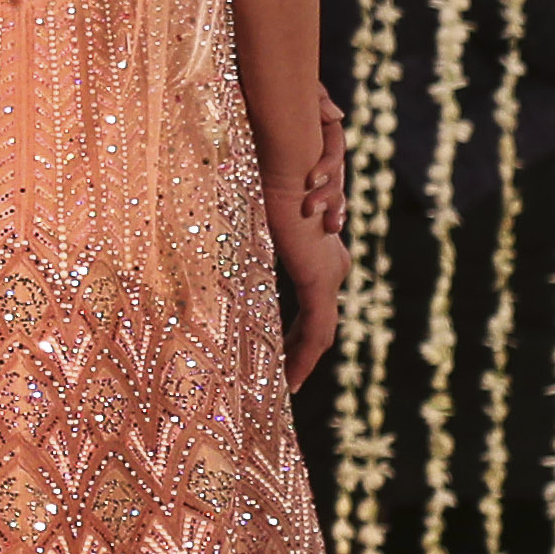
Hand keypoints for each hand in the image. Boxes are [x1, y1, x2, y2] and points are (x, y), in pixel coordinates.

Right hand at [262, 111, 347, 393]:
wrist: (289, 168)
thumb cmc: (270, 182)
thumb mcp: (261, 220)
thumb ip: (253, 239)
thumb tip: (220, 244)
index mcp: (322, 257)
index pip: (313, 305)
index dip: (299, 332)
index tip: (283, 352)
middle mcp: (333, 270)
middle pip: (321, 323)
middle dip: (303, 352)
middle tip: (287, 379)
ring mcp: (331, 277)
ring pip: (322, 332)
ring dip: (305, 361)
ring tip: (288, 385)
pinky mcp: (322, 282)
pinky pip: (318, 332)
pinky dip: (307, 357)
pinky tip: (293, 377)